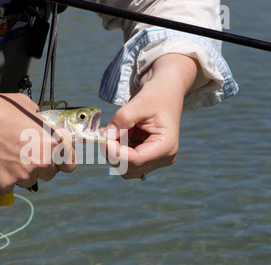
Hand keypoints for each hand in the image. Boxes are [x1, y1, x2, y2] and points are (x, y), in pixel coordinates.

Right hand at [0, 93, 76, 194]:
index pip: (69, 165)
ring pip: (27, 181)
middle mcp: (41, 162)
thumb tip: (40, 121)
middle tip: (22, 153)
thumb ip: (40, 118)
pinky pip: (7, 186)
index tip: (57, 162)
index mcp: (52, 143)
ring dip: (19, 173)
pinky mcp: (5, 184)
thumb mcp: (27, 106)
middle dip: (38, 166)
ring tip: (3, 154)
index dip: (63, 163)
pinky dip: (0, 178)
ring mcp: (23, 175)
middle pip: (48, 174)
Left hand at [104, 53, 198, 178]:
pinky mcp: (148, 156)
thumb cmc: (157, 94)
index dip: (115, 152)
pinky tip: (120, 133)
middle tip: (106, 132)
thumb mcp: (139, 102)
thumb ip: (121, 120)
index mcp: (166, 146)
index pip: (135, 160)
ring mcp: (156, 159)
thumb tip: (106, 136)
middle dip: (112, 152)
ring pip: (125, 167)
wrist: (166, 90)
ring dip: (115, 151)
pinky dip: (118, 149)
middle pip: (129, 168)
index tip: (103, 137)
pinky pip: (126, 161)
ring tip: (118, 130)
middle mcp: (164, 157)